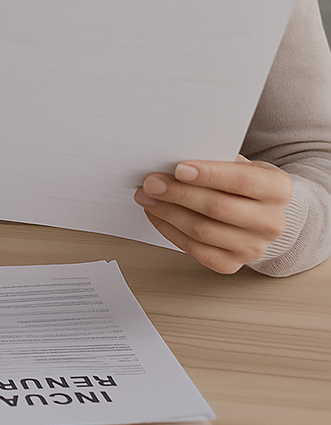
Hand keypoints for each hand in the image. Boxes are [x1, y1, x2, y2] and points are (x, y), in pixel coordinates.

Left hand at [134, 156, 291, 272]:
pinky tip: (156, 214)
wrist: (259, 211)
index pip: (242, 181)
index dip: (208, 175)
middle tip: (151, 182)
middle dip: (178, 193)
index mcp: (277, 189)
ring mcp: (253, 247)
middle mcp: (271, 222)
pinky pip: (195, 249)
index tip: (178, 168)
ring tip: (146, 196)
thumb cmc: (241, 181)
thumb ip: (212, 160)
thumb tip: (169, 160)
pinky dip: (169, 230)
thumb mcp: (237, 163)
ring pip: (202, 231)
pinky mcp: (232, 264)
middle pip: (218, 208)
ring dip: (167, 212)